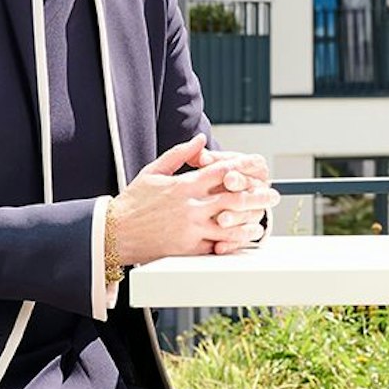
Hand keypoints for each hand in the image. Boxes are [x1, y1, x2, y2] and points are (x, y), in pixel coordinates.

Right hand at [109, 135, 278, 262]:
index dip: (244, 167)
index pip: (221, 172)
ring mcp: (190, 229)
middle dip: (257, 196)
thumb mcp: (153, 172)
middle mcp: (190, 207)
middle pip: (233, 199)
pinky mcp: (188, 248)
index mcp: (183, 186)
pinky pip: (217, 245)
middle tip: (274, 194)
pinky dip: (233, 241)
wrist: (114, 233)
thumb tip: (199, 140)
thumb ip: (179, 155)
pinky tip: (244, 238)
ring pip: (230, 224)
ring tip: (263, 218)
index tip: (259, 166)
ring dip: (250, 221)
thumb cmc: (133, 202)